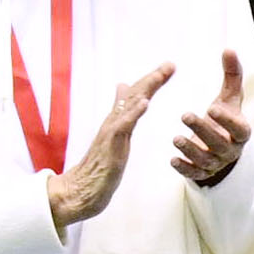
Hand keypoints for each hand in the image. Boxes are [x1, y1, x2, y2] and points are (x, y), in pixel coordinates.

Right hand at [47, 64, 173, 229]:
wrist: (82, 190)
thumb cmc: (100, 165)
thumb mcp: (116, 137)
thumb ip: (120, 116)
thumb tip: (122, 95)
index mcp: (117, 121)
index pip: (136, 95)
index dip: (152, 80)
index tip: (169, 67)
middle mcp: (113, 122)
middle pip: (134, 95)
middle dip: (153, 78)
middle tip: (171, 64)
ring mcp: (111, 132)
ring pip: (128, 106)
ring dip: (145, 89)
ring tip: (159, 75)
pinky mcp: (110, 146)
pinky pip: (122, 126)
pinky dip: (133, 113)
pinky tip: (145, 102)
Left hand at [168, 50, 253, 188]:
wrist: (224, 147)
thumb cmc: (225, 117)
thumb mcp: (230, 97)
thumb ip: (231, 74)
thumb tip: (229, 48)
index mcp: (241, 132)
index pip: (239, 128)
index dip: (227, 120)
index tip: (212, 108)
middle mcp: (231, 149)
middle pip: (219, 143)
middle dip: (202, 130)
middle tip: (184, 115)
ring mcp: (216, 163)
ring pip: (205, 160)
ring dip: (190, 150)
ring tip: (174, 138)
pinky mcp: (202, 173)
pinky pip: (194, 174)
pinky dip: (184, 169)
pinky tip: (172, 160)